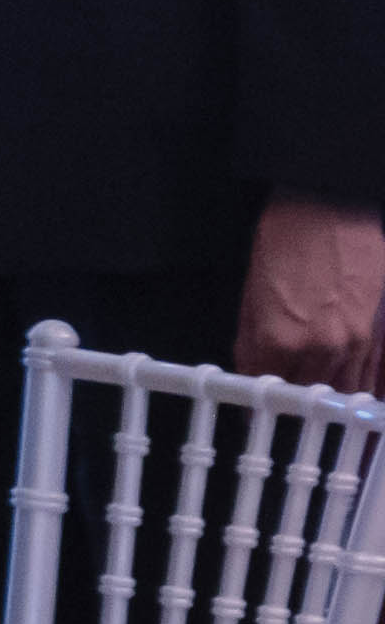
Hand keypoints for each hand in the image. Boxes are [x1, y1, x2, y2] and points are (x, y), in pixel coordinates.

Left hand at [239, 194, 384, 397]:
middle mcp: (319, 347)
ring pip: (343, 391)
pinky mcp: (377, 330)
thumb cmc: (283, 245)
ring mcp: (353, 340)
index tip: (255, 412)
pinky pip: (370, 373)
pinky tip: (352, 397)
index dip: (259, 404)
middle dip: (295, 407)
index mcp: (278, 340)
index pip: (265, 389)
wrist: (329, 209)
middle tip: (288, 414)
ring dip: (330, 402)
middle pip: (307, 397)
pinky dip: (360, 386)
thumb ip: (253, 344)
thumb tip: (254, 374)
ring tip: (321, 412)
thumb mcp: (251, 298)